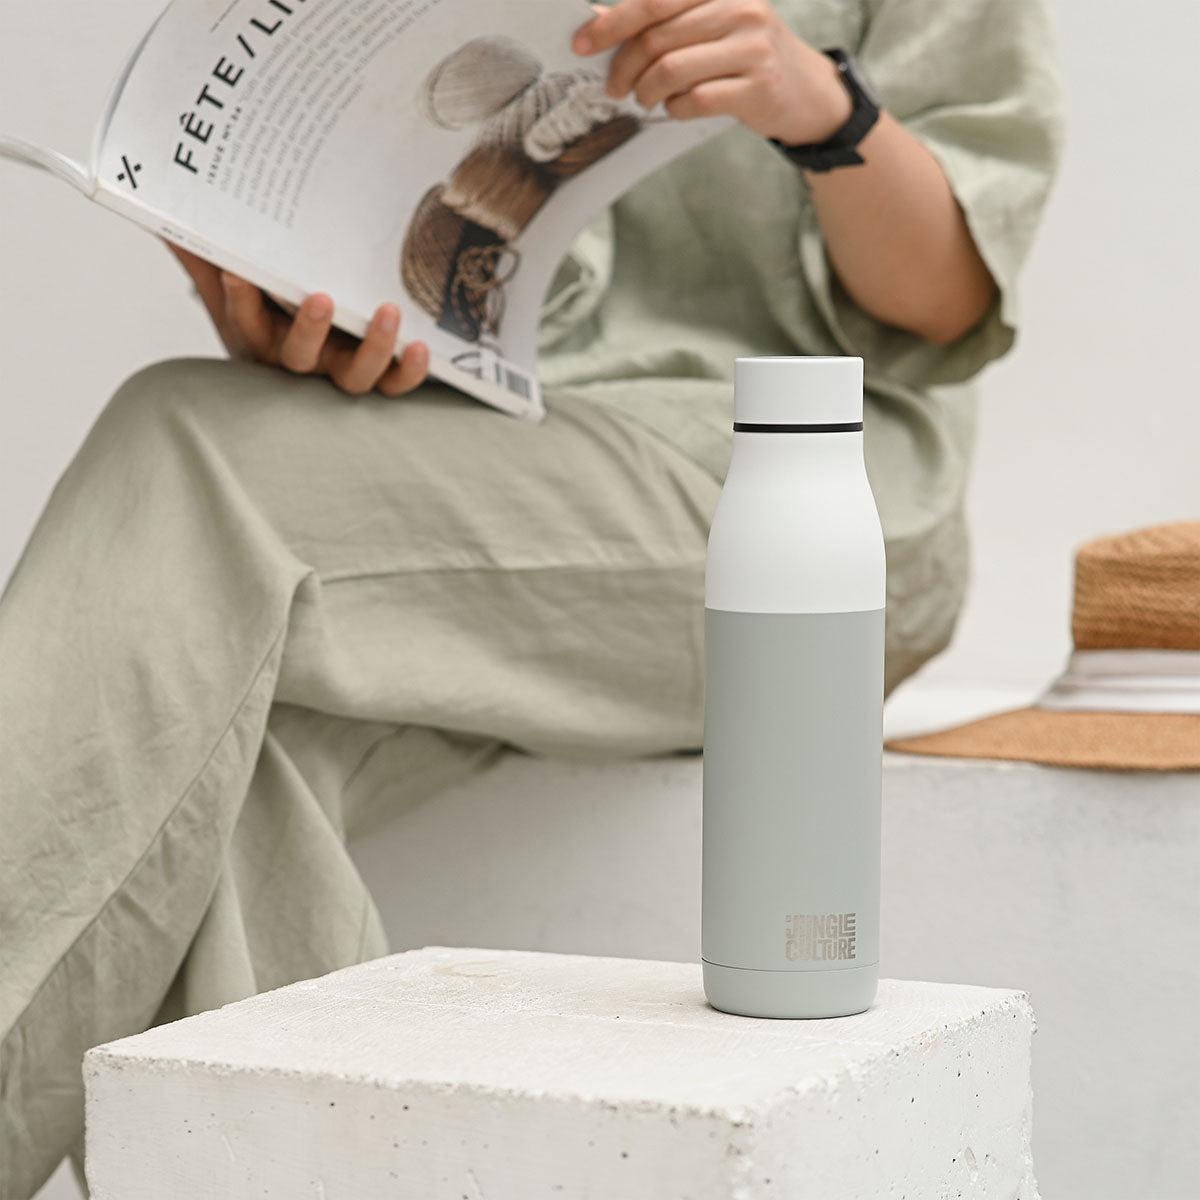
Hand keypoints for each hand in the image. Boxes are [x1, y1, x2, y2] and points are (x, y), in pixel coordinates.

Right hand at [168, 244, 428, 397]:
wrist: (307, 343)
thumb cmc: (268, 307)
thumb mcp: (229, 277)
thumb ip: (200, 243)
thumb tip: (150, 191)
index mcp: (258, 336)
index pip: (244, 323)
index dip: (241, 305)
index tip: (239, 274)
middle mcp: (298, 361)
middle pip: (300, 359)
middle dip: (309, 330)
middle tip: (322, 297)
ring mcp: (339, 372)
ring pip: (353, 377)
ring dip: (372, 349)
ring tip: (386, 311)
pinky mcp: (378, 376)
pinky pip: (395, 385)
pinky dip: (409, 373)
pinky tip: (421, 347)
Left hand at [572, 0, 851, 144]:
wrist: (805, 89)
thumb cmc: (743, 55)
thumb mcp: (709, 24)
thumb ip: (664, 21)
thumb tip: (602, 23)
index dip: (612, 23)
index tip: (581, 44)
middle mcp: (739, 8)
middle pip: (657, 39)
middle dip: (623, 67)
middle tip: (614, 88)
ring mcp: (752, 47)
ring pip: (672, 71)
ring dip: (646, 92)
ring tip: (643, 100)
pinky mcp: (759, 87)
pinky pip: (696, 100)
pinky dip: (676, 109)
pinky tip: (676, 108)